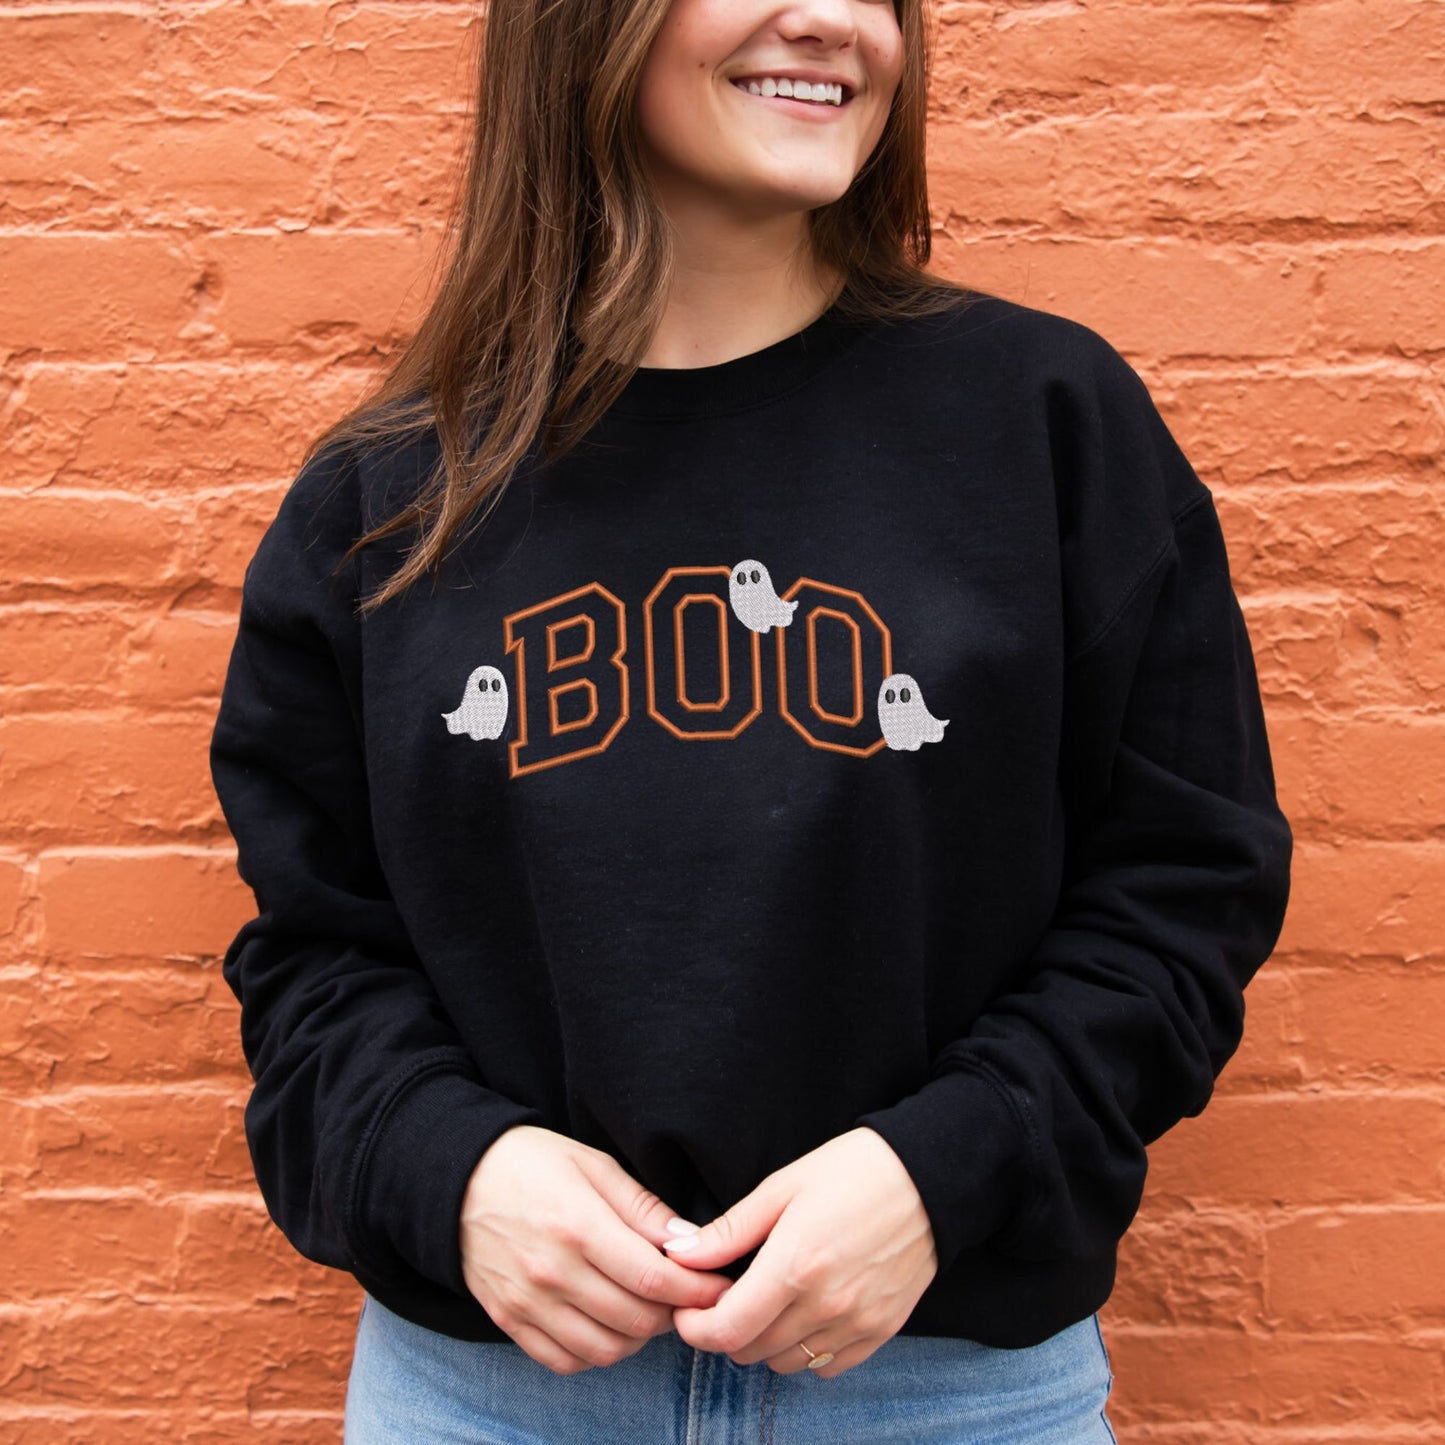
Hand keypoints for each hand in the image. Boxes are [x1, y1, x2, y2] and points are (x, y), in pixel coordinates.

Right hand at [459, 1125, 734, 1375]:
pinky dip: (596, 1353)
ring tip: (648, 1308)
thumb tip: (692, 1241)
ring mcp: (527, 1302)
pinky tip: (608, 1324)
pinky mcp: (509, 1320)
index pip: (653, 1278)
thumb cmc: (532, 1162)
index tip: (720, 1286)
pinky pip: (565, 1360)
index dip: (696, 1289)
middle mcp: (552, 1272)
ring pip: (604, 1350)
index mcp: (577, 1225)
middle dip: (674, 1314)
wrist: (456, 1178)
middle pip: (635, 1320)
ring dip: (638, 1338)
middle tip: (687, 1295)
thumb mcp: (593, 1164)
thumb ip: (642, 1207)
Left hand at [662, 1128, 937, 1378]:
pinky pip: (826, 1367)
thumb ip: (729, 1230)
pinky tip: (804, 1313)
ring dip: (765, 1342)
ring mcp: (857, 1324)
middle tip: (727, 1295)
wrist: (930, 1177)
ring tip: (767, 1301)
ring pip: (786, 1364)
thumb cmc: (853, 1171)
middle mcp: (827, 1305)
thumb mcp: (782, 1187)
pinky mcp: (881, 1331)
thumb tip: (680, 1255)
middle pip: (751, 1351)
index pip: (727, 1331)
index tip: (688, 1309)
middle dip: (726, 1329)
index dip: (695, 1328)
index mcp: (795, 1266)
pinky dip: (805, 1351)